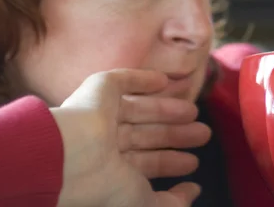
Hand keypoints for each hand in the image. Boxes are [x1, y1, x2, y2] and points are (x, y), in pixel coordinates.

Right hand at [52, 69, 211, 206]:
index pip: (146, 164)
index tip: (193, 162)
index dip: (170, 162)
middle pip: (146, 136)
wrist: (70, 157)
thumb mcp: (146, 203)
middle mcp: (103, 143)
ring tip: (194, 111)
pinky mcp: (97, 90)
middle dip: (175, 135)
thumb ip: (173, 202)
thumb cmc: (106, 186)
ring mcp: (100, 115)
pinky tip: (164, 80)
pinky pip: (123, 80)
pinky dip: (143, 79)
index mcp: (111, 171)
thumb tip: (194, 190)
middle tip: (203, 133)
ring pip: (139, 109)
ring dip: (166, 109)